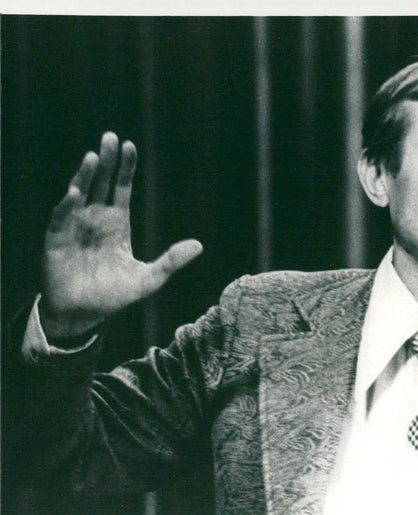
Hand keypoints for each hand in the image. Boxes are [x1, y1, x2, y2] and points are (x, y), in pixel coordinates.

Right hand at [41, 132, 202, 340]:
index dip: (125, 168)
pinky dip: (67, 206)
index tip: (129, 146)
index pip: (121, 188)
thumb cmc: (113, 295)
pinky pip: (61, 218)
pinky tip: (75, 193)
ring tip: (93, 156)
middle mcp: (95, 219)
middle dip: (105, 160)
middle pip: (100, 183)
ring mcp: (74, 227)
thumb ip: (171, 261)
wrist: (82, 314)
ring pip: (80, 194)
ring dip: (85, 176)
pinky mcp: (57, 240)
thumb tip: (199, 245)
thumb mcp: (149, 279)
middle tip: (110, 136)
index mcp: (117, 223)